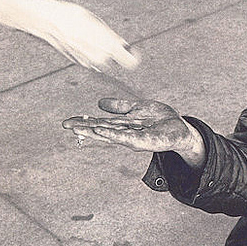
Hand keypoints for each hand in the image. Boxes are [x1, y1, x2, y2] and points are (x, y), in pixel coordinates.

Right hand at [35, 0, 139, 74]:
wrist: (48, 20)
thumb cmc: (70, 16)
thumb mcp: (96, 21)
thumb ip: (111, 36)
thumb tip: (121, 43)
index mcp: (108, 47)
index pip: (131, 63)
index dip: (134, 57)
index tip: (133, 50)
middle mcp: (99, 58)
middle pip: (115, 60)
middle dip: (115, 51)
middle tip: (109, 38)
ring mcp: (87, 62)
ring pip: (103, 60)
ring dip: (102, 51)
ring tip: (92, 35)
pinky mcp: (78, 63)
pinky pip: (91, 59)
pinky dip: (91, 51)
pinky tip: (83, 38)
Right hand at [62, 98, 205, 166]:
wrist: (180, 128)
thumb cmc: (160, 120)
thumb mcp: (137, 108)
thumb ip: (119, 107)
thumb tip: (99, 103)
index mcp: (122, 126)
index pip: (99, 123)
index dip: (84, 122)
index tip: (67, 121)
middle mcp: (125, 133)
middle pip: (101, 130)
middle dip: (84, 128)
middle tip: (66, 125)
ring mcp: (134, 139)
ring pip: (111, 135)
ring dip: (95, 132)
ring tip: (79, 128)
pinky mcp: (145, 142)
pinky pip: (127, 137)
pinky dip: (113, 134)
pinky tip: (102, 131)